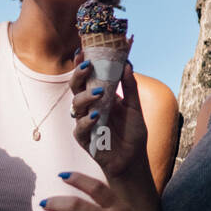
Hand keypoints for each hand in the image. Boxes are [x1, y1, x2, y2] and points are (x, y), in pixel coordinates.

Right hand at [70, 51, 148, 179]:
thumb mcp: (135, 108)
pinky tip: (96, 115)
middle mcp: (89, 107)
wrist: (133, 160)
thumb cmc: (133, 133)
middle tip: (87, 65)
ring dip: (85, 96)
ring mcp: (85, 122)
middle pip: (76, 87)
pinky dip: (86, 121)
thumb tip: (128, 64)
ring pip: (75, 105)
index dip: (82, 64)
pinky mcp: (84, 139)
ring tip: (99, 92)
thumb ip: (130, 88)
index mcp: (100, 96)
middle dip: (78, 75)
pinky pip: (79, 128)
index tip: (83, 50)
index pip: (87, 77)